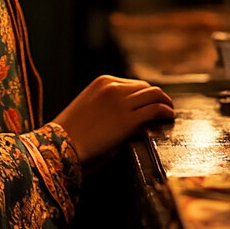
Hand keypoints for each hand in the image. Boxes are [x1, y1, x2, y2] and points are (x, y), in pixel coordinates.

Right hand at [52, 75, 173, 162]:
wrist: (59, 146)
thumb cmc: (70, 134)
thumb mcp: (90, 108)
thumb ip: (109, 105)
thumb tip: (130, 113)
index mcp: (103, 81)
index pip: (133, 84)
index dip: (144, 95)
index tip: (151, 103)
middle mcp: (113, 87)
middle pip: (145, 88)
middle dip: (156, 97)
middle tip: (164, 108)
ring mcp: (122, 102)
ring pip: (154, 95)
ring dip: (165, 103)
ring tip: (170, 112)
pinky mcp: (129, 120)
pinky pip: (155, 110)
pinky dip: (166, 111)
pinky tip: (169, 117)